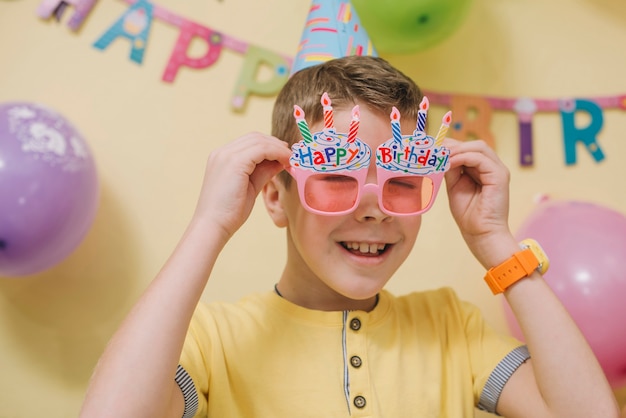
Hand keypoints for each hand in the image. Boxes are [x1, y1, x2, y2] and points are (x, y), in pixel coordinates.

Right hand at [192, 132, 290, 240]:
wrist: (212, 226)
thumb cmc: (229, 212)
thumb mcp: (250, 187)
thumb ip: (263, 172)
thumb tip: (279, 162)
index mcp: (222, 158)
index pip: (249, 142)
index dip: (270, 145)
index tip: (285, 155)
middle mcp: (222, 153)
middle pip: (255, 137)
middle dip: (275, 144)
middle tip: (290, 155)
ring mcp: (226, 155)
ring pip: (259, 141)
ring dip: (278, 148)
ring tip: (290, 160)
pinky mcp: (234, 162)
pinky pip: (261, 149)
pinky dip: (276, 153)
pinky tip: (285, 163)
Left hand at [443, 138, 516, 267]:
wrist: (480, 233)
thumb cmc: (469, 214)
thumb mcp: (454, 186)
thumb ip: (451, 170)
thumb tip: (440, 155)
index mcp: (483, 169)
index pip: (468, 149)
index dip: (451, 146)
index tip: (432, 148)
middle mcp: (492, 167)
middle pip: (474, 145)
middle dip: (453, 145)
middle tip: (435, 150)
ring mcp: (498, 170)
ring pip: (478, 147)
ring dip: (457, 150)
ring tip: (441, 157)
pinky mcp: (500, 176)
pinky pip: (480, 158)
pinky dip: (462, 157)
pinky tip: (449, 163)